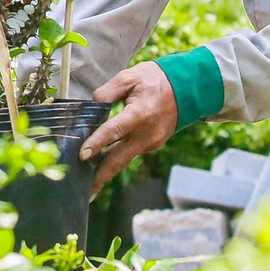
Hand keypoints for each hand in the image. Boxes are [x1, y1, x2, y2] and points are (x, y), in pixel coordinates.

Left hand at [80, 61, 179, 195]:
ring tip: (88, 185)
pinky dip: (116, 157)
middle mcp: (146, 134)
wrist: (187, 88)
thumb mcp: (129, 77)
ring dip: (106, 171)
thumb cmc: (156, 79)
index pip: (113, 131)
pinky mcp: (153, 145)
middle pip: (119, 160)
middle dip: (101, 178)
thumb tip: (91, 106)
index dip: (96, 143)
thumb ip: (108, 92)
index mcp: (139, 114)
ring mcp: (151, 143)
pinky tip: (102, 162)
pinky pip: (131, 153)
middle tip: (85, 194)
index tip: (82, 156)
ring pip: (124, 159)